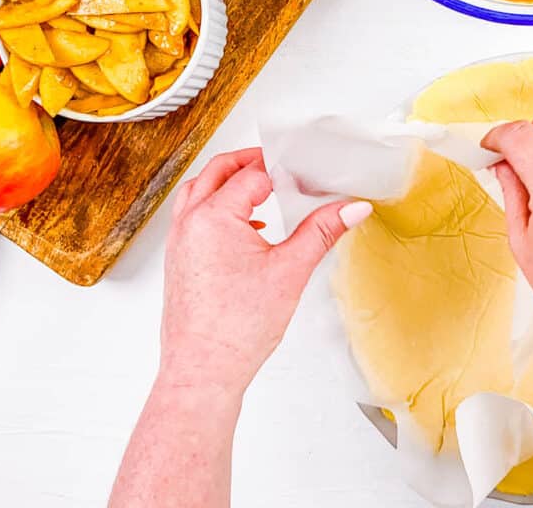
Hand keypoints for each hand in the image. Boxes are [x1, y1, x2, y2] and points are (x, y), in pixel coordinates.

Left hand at [159, 148, 372, 395]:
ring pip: (200, 191)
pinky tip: (247, 226)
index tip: (306, 174)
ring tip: (260, 186)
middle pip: (218, 171)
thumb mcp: (291, 270)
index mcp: (215, 217)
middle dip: (250, 162)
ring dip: (228, 181)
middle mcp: (190, 223)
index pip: (253, 175)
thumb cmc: (237, 328)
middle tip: (279, 163)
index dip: (282, 170)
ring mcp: (179, 241)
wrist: (203, 371)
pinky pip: (193, 216)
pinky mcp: (179, 260)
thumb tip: (353, 207)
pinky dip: (216, 206)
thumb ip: (322, 231)